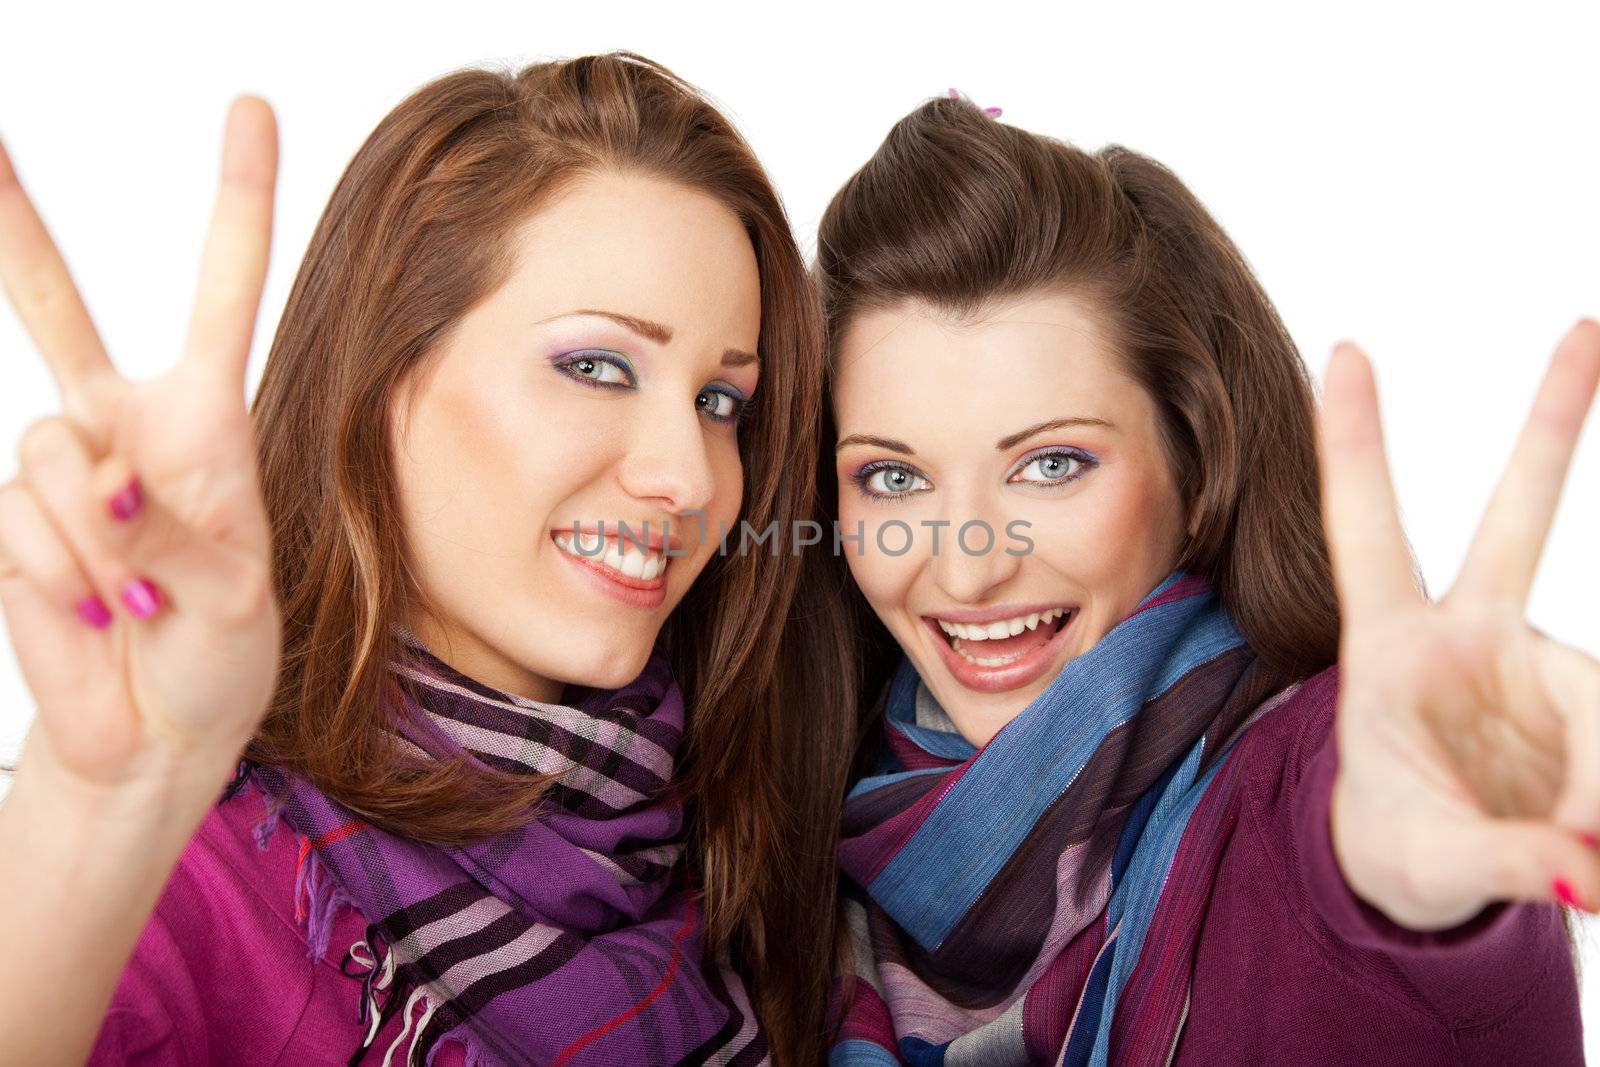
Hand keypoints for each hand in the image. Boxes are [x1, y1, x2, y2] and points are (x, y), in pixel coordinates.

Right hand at [0, 98, 282, 794]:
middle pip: (54, 302)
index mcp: (206, 420)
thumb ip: (171, 533)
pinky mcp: (13, 521)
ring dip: (101, 544)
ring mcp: (59, 470)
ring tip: (138, 600)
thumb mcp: (232, 597)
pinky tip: (96, 611)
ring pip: (54, 458)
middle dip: (14, 224)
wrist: (150, 733)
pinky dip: (65, 576)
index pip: (222, 293)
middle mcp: (123, 425)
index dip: (235, 201)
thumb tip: (102, 482)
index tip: (249, 108)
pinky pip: (25, 523)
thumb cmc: (217, 659)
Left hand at [1320, 320, 1599, 928]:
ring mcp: (1532, 662)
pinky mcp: (1582, 700)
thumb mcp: (1427, 863)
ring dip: (1594, 794)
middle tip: (1585, 326)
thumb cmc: (1398, 850)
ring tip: (1576, 863)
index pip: (1366, 531)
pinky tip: (1586, 851)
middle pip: (1517, 516)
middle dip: (1552, 423)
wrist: (1423, 871)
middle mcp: (1469, 637)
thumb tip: (1585, 872)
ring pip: (1599, 706)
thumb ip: (1503, 862)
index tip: (1345, 350)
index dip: (1355, 444)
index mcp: (1390, 651)